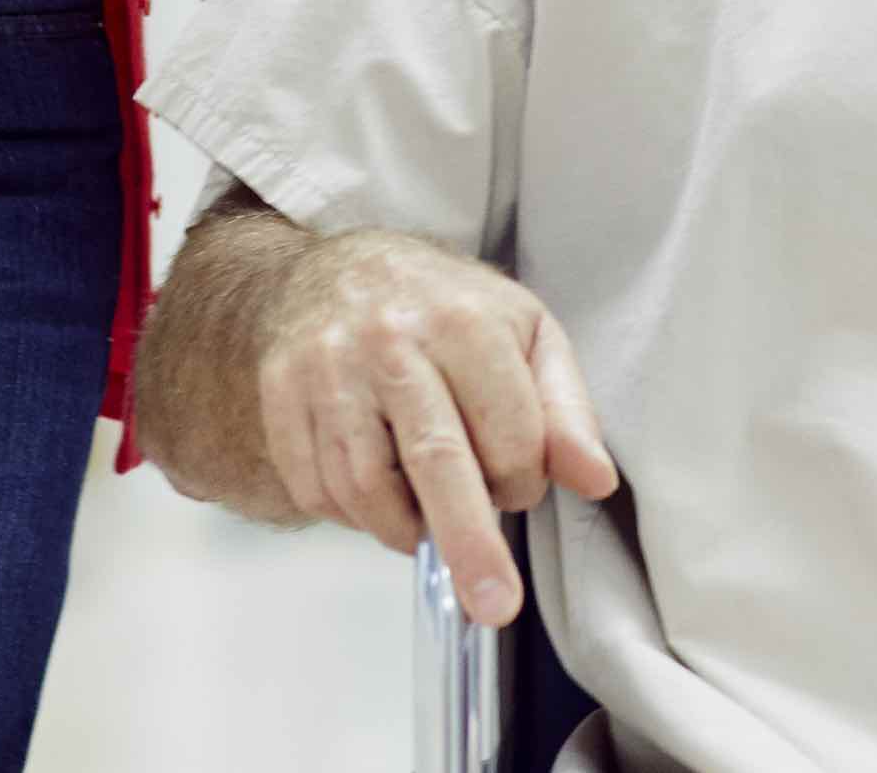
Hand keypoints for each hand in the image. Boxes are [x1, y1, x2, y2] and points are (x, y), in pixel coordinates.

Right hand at [252, 230, 619, 628]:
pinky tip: (377, 495)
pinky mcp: (281, 394)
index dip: (524, 481)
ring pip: (368, 487)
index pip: (511, 436)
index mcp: (465, 321)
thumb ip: (566, 410)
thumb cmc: (444, 309)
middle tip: (493, 605)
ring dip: (405, 529)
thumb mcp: (526, 335)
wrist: (337, 270)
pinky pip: (317, 487)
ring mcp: (327, 367)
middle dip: (470, 545)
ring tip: (425, 523)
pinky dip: (352, 516)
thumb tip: (595, 481)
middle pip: (436, 461)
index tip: (517, 482)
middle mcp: (391, 340)